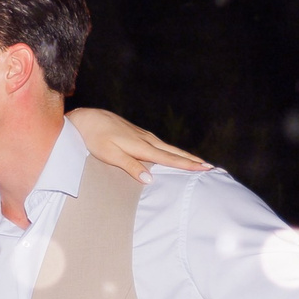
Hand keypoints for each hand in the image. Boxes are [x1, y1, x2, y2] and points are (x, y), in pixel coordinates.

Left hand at [70, 108, 209, 183]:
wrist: (87, 119)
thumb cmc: (95, 138)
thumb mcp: (110, 155)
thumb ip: (130, 166)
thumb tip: (150, 179)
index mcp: (142, 146)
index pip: (169, 158)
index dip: (187, 165)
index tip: (204, 169)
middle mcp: (147, 140)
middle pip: (174, 152)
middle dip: (192, 160)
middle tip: (210, 167)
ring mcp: (143, 136)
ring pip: (169, 148)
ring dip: (184, 155)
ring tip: (198, 162)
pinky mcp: (138, 135)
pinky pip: (161, 145)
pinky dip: (172, 151)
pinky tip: (174, 154)